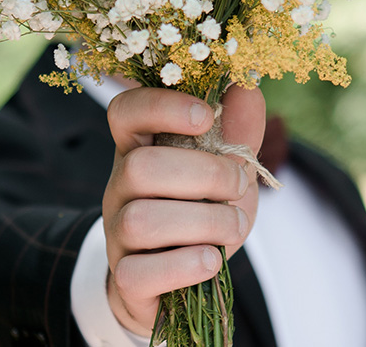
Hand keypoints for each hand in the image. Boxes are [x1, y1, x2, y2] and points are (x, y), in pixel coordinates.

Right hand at [101, 85, 265, 336]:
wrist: (181, 280)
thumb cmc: (202, 213)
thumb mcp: (227, 170)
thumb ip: (238, 130)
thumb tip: (248, 84)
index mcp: (140, 149)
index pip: (125, 111)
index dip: (162, 106)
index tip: (206, 115)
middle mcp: (120, 187)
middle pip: (139, 167)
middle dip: (204, 174)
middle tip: (237, 184)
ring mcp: (117, 234)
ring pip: (141, 220)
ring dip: (204, 222)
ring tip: (234, 226)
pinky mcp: (126, 278)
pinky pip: (138, 273)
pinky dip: (185, 266)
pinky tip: (211, 260)